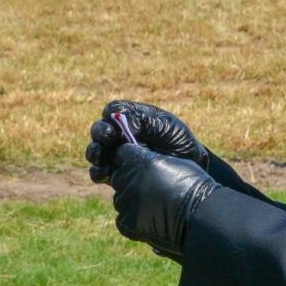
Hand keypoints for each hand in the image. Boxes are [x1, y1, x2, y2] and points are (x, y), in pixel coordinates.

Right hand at [87, 100, 207, 183]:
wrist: (190, 168)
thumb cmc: (180, 141)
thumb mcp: (166, 125)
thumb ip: (142, 120)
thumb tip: (118, 121)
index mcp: (132, 118)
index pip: (113, 111)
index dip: (110, 115)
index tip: (114, 122)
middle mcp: (121, 135)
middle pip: (99, 129)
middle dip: (100, 132)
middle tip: (107, 138)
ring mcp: (117, 155)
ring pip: (96, 151)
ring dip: (95, 152)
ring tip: (101, 156)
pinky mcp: (117, 174)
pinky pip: (99, 173)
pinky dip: (98, 172)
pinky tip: (106, 173)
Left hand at [107, 144, 216, 261]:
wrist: (201, 215)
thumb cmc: (193, 185)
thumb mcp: (175, 161)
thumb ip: (153, 159)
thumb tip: (146, 160)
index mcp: (139, 160)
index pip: (122, 153)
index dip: (132, 159)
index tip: (143, 166)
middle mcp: (128, 179)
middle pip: (119, 176)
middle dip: (130, 179)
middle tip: (151, 188)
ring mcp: (126, 202)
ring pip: (121, 197)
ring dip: (132, 199)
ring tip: (154, 205)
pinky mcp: (128, 223)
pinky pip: (123, 218)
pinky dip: (133, 218)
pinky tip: (150, 218)